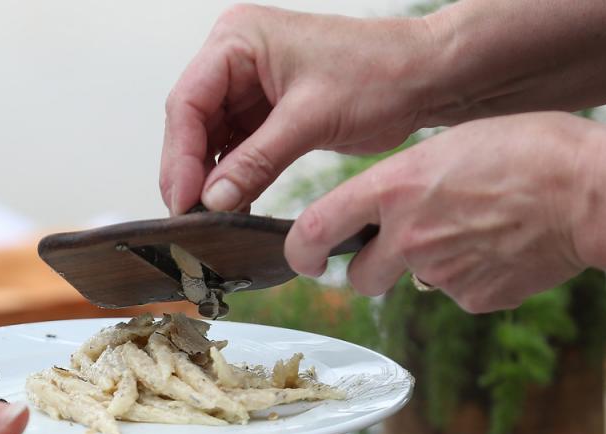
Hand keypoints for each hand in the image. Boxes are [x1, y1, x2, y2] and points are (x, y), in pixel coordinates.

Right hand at [159, 4, 436, 214]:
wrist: (425, 77)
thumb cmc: (379, 74)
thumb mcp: (310, 119)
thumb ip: (256, 161)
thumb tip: (212, 200)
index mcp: (237, 40)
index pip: (189, 101)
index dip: (180, 156)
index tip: (183, 199)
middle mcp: (235, 58)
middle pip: (192, 122)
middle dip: (190, 172)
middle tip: (188, 218)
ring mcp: (249, 86)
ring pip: (210, 141)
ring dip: (209, 181)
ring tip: (208, 221)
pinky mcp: (266, 112)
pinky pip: (236, 150)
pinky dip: (233, 180)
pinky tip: (232, 209)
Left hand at [285, 112, 595, 312]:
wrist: (588, 191)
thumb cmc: (526, 151)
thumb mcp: (448, 147)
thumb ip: (405, 184)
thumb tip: (390, 215)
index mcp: (393, 188)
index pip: (316, 229)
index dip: (301, 251)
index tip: (306, 259)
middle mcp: (407, 237)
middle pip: (360, 277)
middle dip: (371, 269)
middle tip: (402, 246)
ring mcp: (440, 274)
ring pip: (418, 280)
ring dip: (434, 264)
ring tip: (479, 228)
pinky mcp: (475, 300)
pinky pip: (461, 292)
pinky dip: (476, 276)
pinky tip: (506, 246)